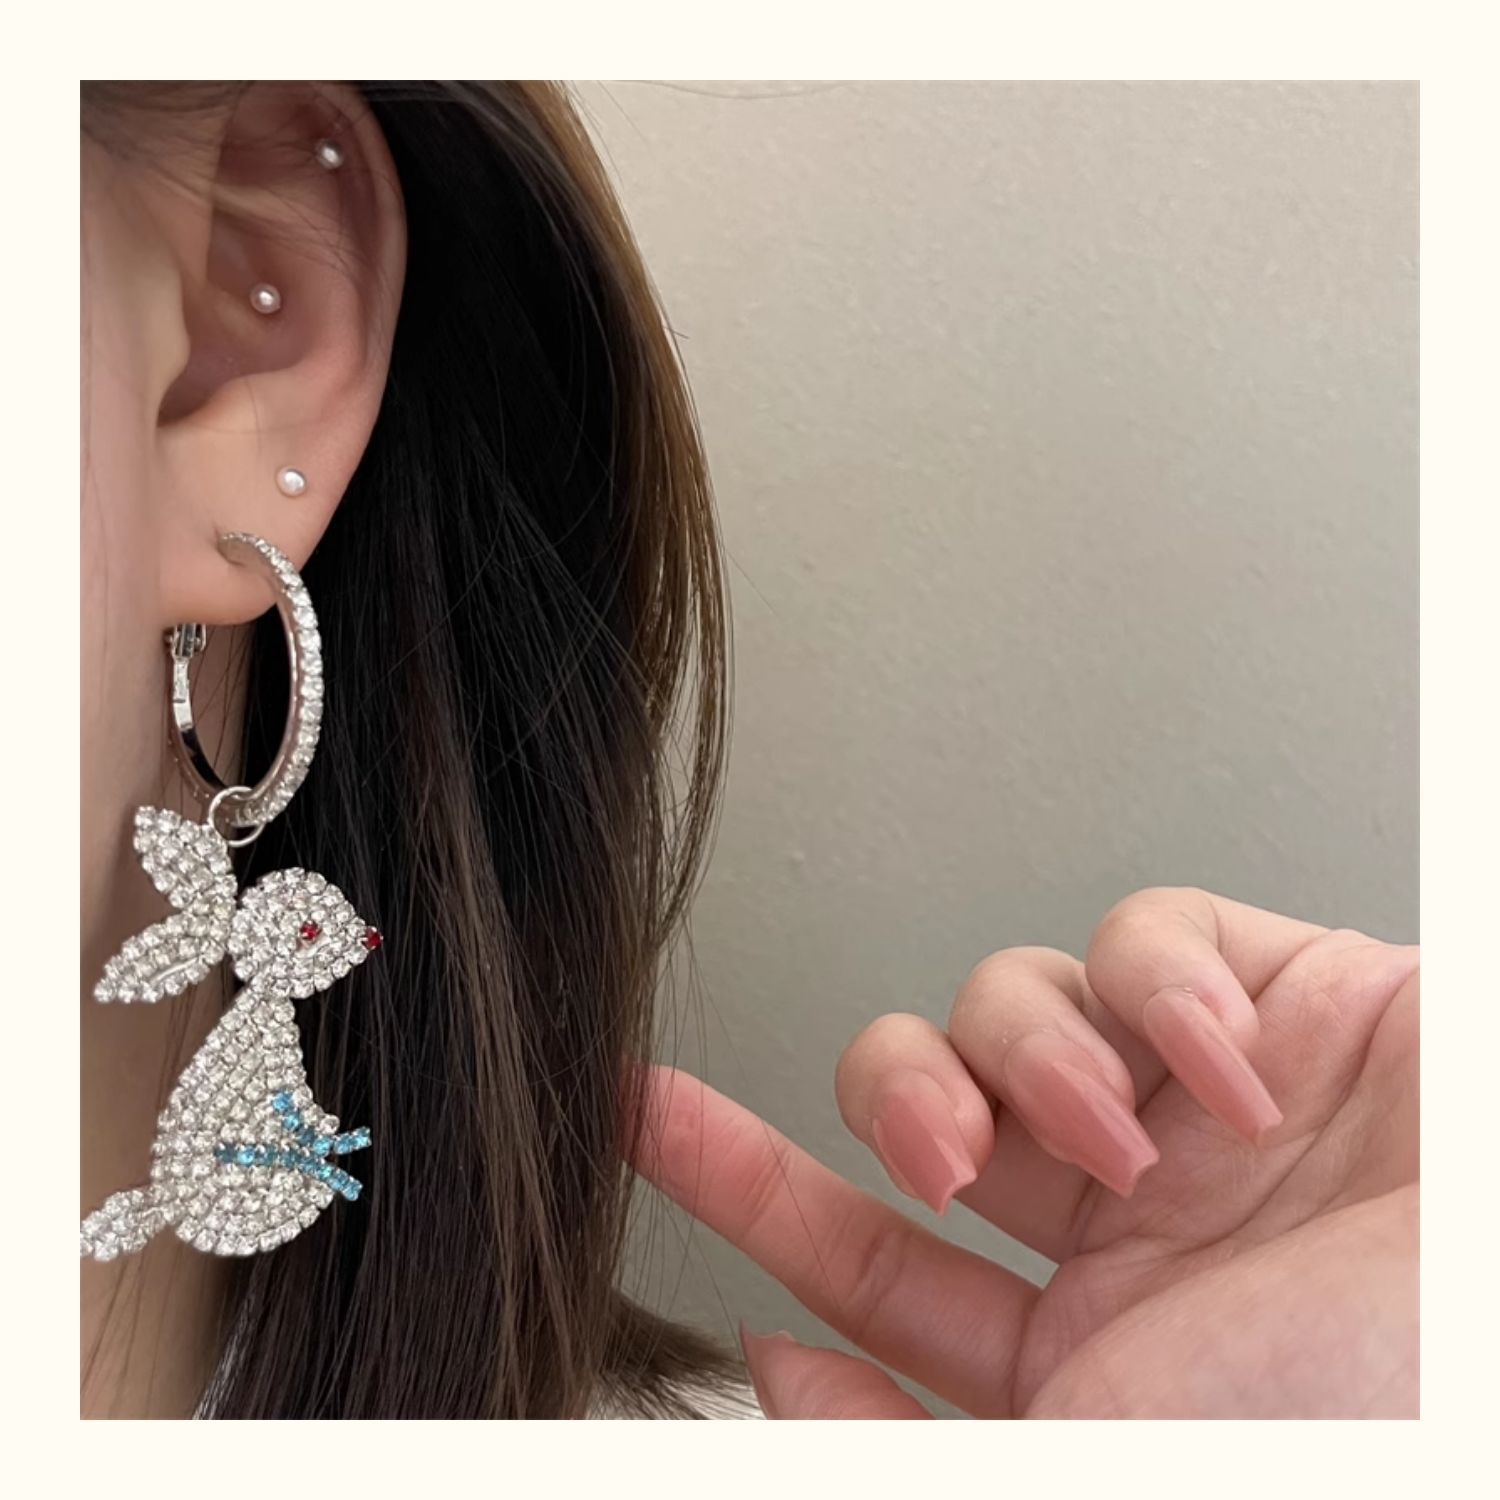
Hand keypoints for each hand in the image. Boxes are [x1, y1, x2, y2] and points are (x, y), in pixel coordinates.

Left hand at [633, 887, 1418, 1417]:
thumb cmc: (1381, 1414)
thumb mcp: (1123, 1461)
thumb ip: (928, 1448)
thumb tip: (774, 1374)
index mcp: (1089, 1354)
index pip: (868, 1265)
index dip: (749, 1187)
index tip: (649, 1117)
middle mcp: (1134, 1223)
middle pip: (922, 1102)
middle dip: (882, 1093)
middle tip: (928, 1150)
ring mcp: (1203, 1105)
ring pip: (1012, 999)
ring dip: (1027, 1052)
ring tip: (1116, 1129)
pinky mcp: (1283, 999)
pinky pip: (1151, 931)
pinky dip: (1164, 986)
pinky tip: (1229, 1070)